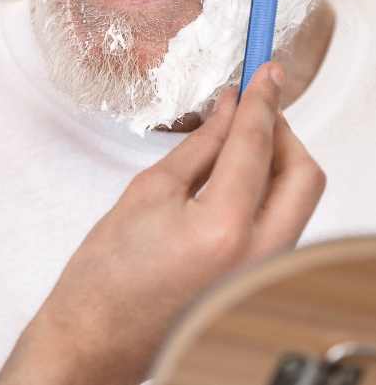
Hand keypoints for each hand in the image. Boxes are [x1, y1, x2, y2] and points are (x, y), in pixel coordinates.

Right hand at [0, 63, 325, 384]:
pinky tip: (238, 172)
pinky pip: (284, 220)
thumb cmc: (108, 271)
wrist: (100, 332)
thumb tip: (228, 111)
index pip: (256, 144)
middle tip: (253, 104)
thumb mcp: (148, 191)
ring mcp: (267, 274)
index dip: (262, 99)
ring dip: (277, 159)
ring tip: (239, 135)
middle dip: (282, 131)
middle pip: (302, 174)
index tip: (266, 72)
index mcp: (224, 227)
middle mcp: (260, 256)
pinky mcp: (262, 281)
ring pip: (299, 198)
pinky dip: (269, 188)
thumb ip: (199, 148)